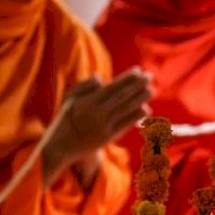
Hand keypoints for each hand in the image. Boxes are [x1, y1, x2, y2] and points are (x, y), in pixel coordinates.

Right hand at [43, 69, 152, 184]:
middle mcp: (97, 114)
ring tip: (152, 90)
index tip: (138, 70)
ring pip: (126, 109)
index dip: (127, 78)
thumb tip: (101, 78)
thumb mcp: (69, 98)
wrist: (63, 144)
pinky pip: (125, 124)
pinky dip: (136, 116)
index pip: (112, 87)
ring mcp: (104, 126)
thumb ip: (84, 86)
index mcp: (87, 102)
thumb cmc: (67, 117)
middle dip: (138, 85)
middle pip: (122, 97)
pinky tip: (146, 108)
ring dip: (141, 99)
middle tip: (150, 76)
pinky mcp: (109, 137)